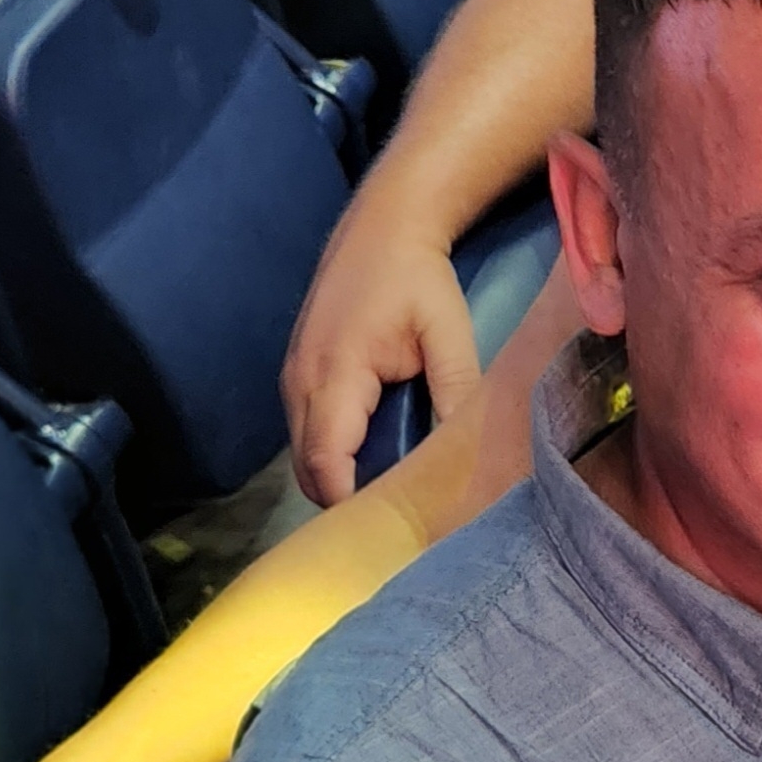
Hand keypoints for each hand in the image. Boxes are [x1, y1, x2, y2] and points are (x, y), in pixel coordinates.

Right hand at [281, 200, 478, 506]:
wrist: (382, 227)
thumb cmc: (417, 278)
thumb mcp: (448, 332)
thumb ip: (456, 391)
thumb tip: (468, 452)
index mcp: (335, 375)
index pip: (328, 463)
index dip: (352, 506)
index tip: (392, 534)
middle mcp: (301, 384)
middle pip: (311, 472)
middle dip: (348, 504)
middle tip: (401, 527)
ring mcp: (293, 381)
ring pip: (307, 458)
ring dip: (341, 481)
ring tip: (394, 501)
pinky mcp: (300, 378)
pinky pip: (311, 435)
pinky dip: (336, 457)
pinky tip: (376, 463)